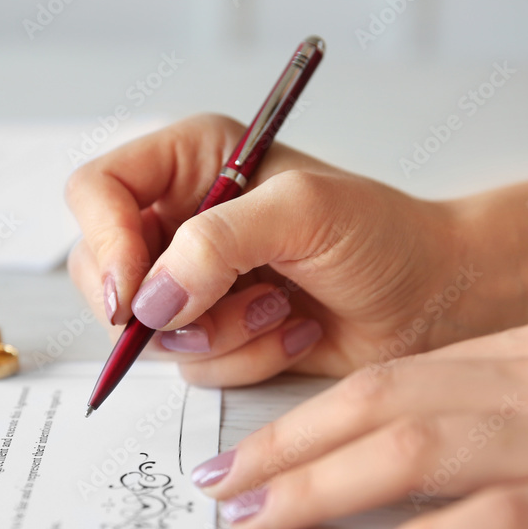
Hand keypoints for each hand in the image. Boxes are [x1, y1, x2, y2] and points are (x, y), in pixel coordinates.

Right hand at [66, 114, 480, 385]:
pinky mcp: (217, 334)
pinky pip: (193, 366)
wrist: (430, 298)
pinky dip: (245, 358)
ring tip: (281, 308)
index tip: (134, 294)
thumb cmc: (382, 236)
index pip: (97, 192)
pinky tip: (292, 331)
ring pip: (148, 332)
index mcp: (192, 162)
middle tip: (214, 307)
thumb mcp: (302, 212)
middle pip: (102, 271)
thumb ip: (216, 243)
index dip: (103, 242)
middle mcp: (183, 221)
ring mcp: (195, 283)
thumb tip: (148, 302)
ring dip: (221, 334)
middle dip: (161, 306)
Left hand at [191, 312, 527, 528]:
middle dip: (291, 447)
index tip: (251, 448)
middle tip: (229, 484)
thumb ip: (491, 394)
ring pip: (421, 449)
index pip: (387, 376)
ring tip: (269, 518)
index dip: (306, 414)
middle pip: (384, 404)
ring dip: (329, 487)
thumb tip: (396, 427)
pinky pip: (506, 519)